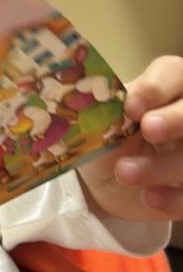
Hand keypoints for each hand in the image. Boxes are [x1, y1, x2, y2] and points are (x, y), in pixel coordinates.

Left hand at [77, 55, 182, 220]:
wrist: (106, 181)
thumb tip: (100, 96)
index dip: (155, 88)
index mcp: (166, 87)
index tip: (131, 106)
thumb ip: (106, 105)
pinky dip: (173, 198)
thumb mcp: (98, 118)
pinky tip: (148, 197)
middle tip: (149, 129)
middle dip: (174, 120)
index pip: (172, 73)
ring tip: (124, 172)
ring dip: (162, 165)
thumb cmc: (103, 136)